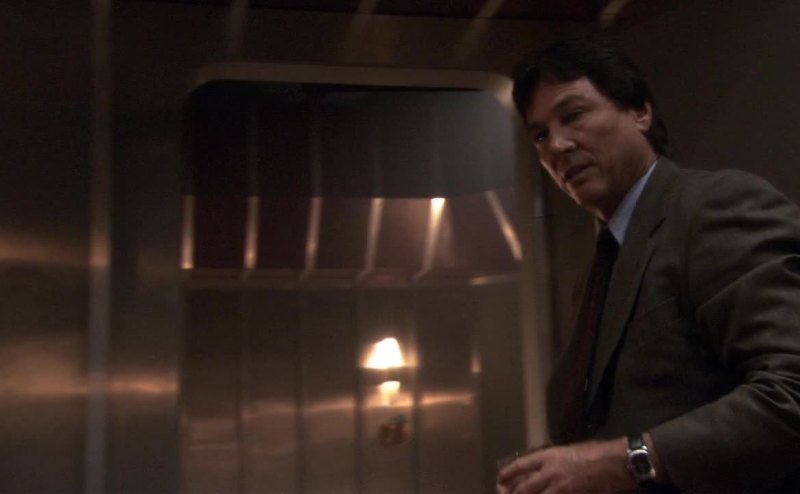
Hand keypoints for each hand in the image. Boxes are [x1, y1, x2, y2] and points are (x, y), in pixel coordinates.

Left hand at [496, 438, 634, 493]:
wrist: (613, 463)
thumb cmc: (594, 453)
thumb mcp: (568, 451)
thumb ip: (552, 461)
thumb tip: (539, 471)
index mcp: (548, 457)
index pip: (520, 466)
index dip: (507, 474)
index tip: (500, 480)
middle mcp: (549, 472)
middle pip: (523, 488)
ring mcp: (559, 487)